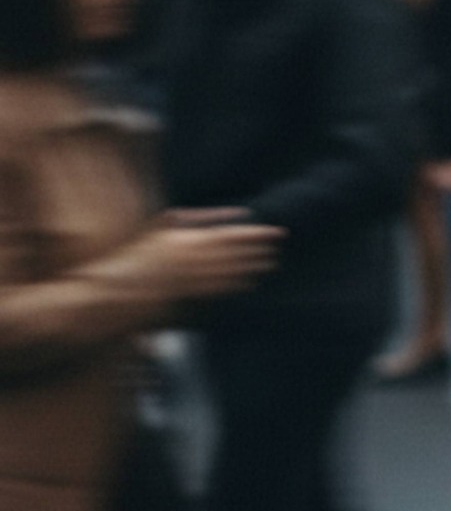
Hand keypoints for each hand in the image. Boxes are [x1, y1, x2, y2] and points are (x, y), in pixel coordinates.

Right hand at [132, 216, 282, 299]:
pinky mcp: (182, 296)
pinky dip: (235, 284)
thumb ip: (196, 218)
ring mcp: (186, 278)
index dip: (256, 235)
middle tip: (278, 246)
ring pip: (229, 271)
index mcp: (184, 238)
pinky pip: (216, 289)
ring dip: (251, 266)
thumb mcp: (160, 226)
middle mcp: (188, 257)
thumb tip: (231, 214)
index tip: (276, 232)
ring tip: (270, 263)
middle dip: (258, 250)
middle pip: (233, 253)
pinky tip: (248, 281)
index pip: (230, 235)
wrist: (110, 290)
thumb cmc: (134, 256)